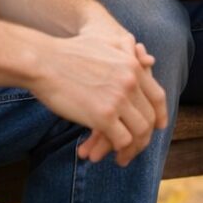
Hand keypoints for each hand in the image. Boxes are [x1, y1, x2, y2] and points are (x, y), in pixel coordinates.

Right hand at [26, 24, 167, 165]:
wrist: (43, 62)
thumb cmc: (68, 54)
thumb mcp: (105, 44)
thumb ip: (128, 51)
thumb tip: (149, 59)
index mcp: (133, 67)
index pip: (158, 97)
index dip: (160, 114)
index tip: (158, 126)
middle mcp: (131, 83)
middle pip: (149, 118)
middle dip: (144, 137)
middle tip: (134, 148)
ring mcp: (118, 100)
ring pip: (139, 132)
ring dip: (132, 149)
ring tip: (121, 158)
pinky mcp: (102, 116)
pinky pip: (122, 140)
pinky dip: (117, 150)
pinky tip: (105, 154)